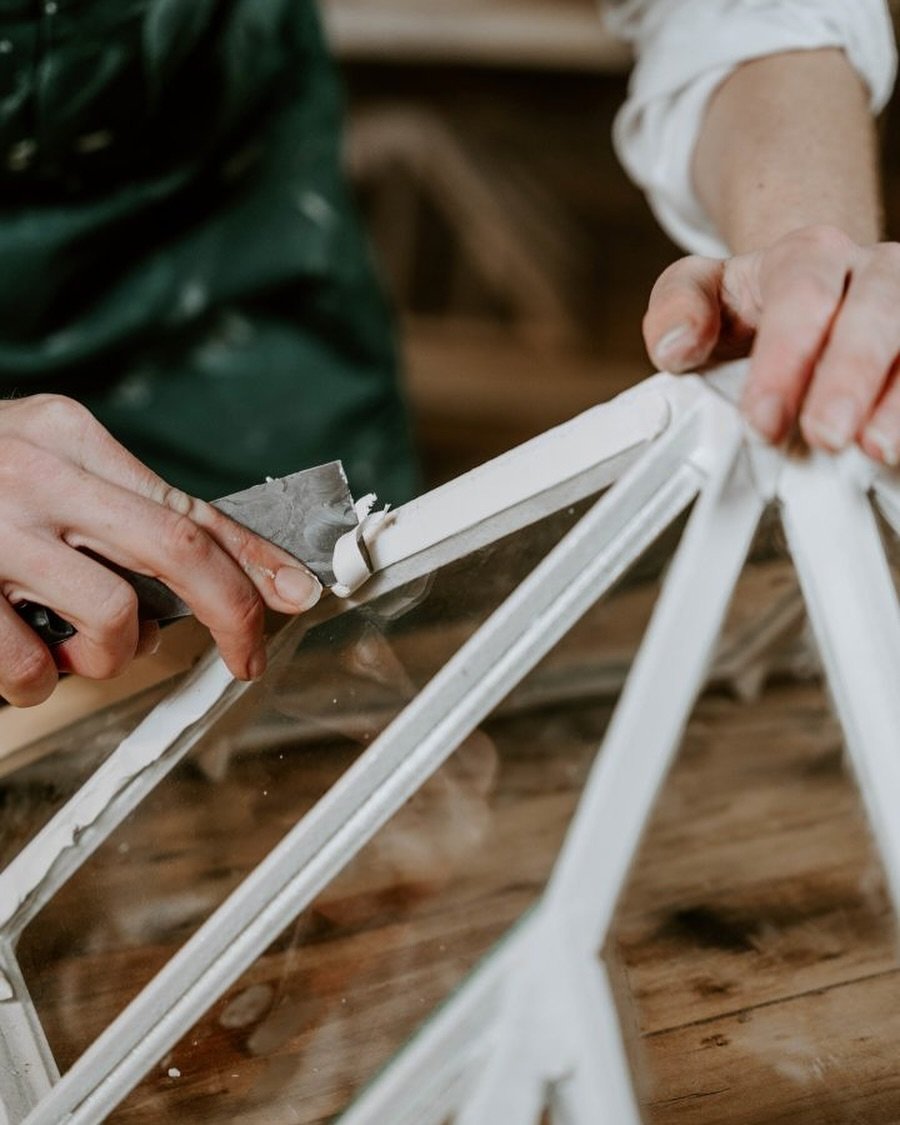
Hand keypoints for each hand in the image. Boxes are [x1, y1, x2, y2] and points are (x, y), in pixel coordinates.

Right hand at [0, 394, 321, 705]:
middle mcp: (36, 473)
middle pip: (178, 549)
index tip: (298, 594)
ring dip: (110, 657)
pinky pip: (28, 666)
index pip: (190, 505)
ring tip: (71, 642)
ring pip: (110, 622)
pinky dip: (37, 680)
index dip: (257, 559)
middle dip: (232, 613)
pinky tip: (20, 654)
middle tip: (244, 655)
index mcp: (69, 436)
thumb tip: (216, 572)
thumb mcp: (44, 462)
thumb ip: (117, 509)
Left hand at [643, 225, 899, 464]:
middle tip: (826, 436)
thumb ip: (675, 310)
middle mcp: (874, 271)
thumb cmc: (750, 305)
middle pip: (876, 313)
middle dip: (850, 378)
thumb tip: (676, 346)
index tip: (761, 420)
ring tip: (879, 450)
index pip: (801, 297)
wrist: (807, 294)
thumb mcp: (699, 293)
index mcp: (809, 255)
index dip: (784, 360)